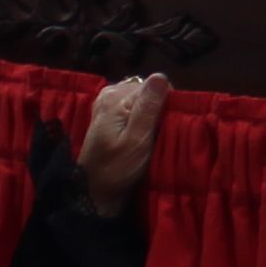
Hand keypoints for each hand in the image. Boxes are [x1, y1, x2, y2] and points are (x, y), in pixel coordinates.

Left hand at [75, 73, 168, 214]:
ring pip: (142, 99)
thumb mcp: (137, 140)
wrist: (94, 191)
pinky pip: (133, 107)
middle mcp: (110, 93)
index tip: (170, 125)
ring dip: (152, 114)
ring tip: (153, 135)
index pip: (155, 86)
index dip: (168, 104)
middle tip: (161, 134)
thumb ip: (148, 107)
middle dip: (159, 108)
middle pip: (148, 90)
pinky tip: (143, 134)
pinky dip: (141, 118)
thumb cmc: (117, 168)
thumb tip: (161, 75)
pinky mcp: (108, 115)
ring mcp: (107, 103)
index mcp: (116, 96)